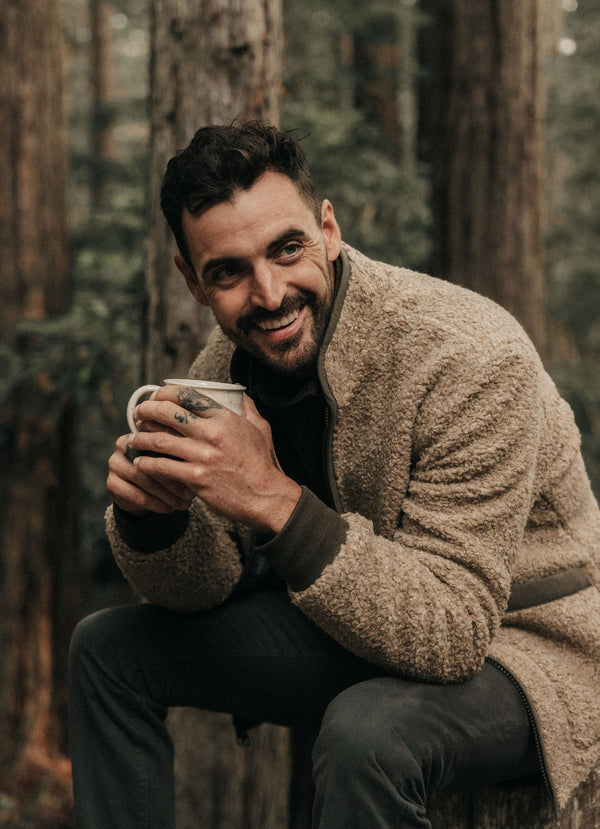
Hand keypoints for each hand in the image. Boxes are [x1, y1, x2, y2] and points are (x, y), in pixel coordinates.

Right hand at [107, 434, 196, 514]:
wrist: (142, 492)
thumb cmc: (167, 469)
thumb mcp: (176, 458)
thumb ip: (184, 452)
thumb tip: (204, 456)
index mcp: (142, 431)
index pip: (161, 444)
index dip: (180, 459)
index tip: (199, 473)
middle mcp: (123, 444)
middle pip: (152, 462)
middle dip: (174, 480)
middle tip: (192, 494)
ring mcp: (114, 463)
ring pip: (145, 480)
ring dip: (167, 495)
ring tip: (184, 503)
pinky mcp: (111, 483)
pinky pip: (137, 496)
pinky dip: (157, 504)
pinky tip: (170, 508)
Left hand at [124, 386, 301, 533]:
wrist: (264, 496)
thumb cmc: (261, 463)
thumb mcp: (259, 428)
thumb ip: (247, 407)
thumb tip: (237, 391)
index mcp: (224, 418)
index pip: (186, 395)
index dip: (164, 394)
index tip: (155, 398)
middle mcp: (212, 433)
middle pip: (167, 413)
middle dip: (146, 411)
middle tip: (138, 415)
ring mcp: (202, 456)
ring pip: (159, 440)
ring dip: (141, 438)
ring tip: (133, 439)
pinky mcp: (195, 478)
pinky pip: (162, 466)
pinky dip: (147, 463)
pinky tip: (141, 462)